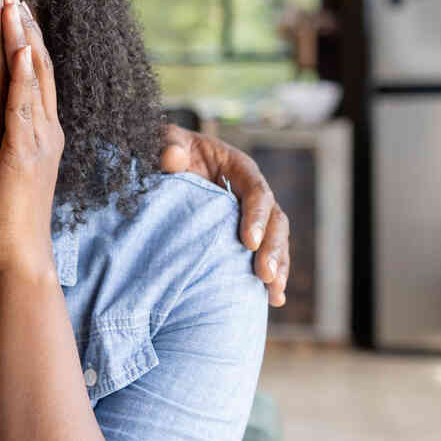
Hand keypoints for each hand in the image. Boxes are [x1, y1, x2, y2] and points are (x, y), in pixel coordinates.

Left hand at [0, 0, 62, 279]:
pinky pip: (26, 109)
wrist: (19, 259)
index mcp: (42, 134)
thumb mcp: (1, 172)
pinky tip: (20, 51)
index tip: (13, 7)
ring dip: (27, 40)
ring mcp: (41, 142)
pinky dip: (26, 77)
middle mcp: (48, 132)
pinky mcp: (27, 156)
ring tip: (16, 5)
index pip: (37, 75)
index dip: (27, 39)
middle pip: (42, 66)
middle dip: (28, 27)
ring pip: (37, 79)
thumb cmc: (4, 222)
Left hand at [160, 127, 289, 306]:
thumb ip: (167, 145)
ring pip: (275, 240)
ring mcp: (250, 215)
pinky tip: (272, 299)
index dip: (256, 215)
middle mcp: (251, 191)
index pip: (256, 190)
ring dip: (278, 266)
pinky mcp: (243, 235)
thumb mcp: (163, 141)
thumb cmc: (166, 150)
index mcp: (237, 167)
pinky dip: (269, 276)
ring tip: (273, 293)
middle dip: (272, 248)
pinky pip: (262, 255)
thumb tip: (172, 158)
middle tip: (264, 275)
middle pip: (274, 218)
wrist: (163, 164)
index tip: (248, 242)